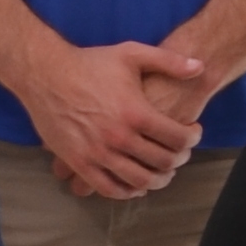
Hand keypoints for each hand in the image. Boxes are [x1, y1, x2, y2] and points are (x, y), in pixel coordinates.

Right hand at [24, 39, 206, 198]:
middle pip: (163, 162)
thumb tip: (200, 66)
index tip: (193, 132)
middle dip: (179, 159)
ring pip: (140, 181)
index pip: (178, 138)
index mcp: (135, 112)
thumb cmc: (89, 63)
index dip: (192, 138)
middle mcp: (119, 137)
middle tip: (180, 152)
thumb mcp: (131, 54)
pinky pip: (110, 189)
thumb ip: (168, 61)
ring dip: (159, 180)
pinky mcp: (79, 163)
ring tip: (163, 170)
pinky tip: (137, 184)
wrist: (45, 74)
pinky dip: (128, 192)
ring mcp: (98, 153)